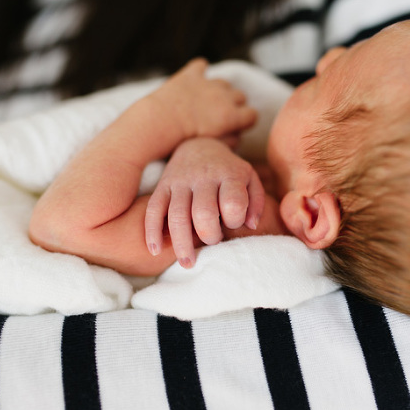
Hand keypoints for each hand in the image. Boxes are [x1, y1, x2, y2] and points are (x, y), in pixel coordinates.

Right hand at [145, 138, 264, 267]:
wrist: (199, 146)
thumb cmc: (229, 171)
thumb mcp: (250, 178)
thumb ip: (256, 202)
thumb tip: (250, 226)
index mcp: (229, 174)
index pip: (233, 203)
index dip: (235, 220)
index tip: (233, 223)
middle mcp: (203, 177)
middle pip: (204, 213)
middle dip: (209, 235)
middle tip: (212, 242)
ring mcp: (180, 181)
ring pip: (177, 216)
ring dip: (181, 243)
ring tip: (188, 263)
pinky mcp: (162, 186)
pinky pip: (153, 209)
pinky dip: (152, 231)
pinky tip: (155, 250)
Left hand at [150, 58, 257, 140]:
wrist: (156, 125)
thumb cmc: (183, 143)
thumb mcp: (212, 147)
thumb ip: (230, 142)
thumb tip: (238, 137)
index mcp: (231, 116)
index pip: (253, 115)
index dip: (246, 121)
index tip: (237, 126)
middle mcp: (223, 97)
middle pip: (241, 96)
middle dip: (234, 105)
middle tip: (220, 116)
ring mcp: (207, 84)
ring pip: (224, 82)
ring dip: (219, 90)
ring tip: (206, 101)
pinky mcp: (190, 75)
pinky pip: (200, 65)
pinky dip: (199, 70)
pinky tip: (194, 78)